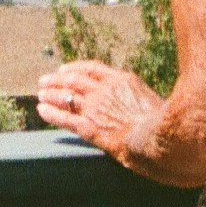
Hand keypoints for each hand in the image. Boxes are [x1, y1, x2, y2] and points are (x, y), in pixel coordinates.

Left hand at [35, 60, 164, 165]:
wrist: (162, 137)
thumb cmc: (165, 124)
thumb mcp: (153, 101)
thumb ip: (139, 98)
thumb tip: (141, 103)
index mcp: (123, 80)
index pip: (94, 69)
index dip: (77, 69)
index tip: (66, 70)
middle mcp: (106, 90)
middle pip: (75, 79)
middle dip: (57, 79)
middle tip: (45, 80)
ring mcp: (97, 108)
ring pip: (68, 96)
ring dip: (51, 94)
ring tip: (40, 94)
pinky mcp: (90, 127)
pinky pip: (66, 118)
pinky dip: (52, 113)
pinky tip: (42, 110)